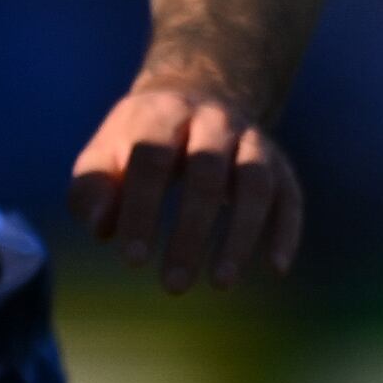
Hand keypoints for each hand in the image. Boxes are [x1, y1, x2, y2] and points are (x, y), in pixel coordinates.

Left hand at [69, 77, 303, 292]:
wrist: (195, 96)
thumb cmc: (135, 144)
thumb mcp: (102, 157)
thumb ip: (93, 190)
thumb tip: (103, 229)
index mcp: (160, 115)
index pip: (152, 160)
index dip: (143, 210)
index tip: (134, 261)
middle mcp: (212, 121)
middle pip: (206, 174)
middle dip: (190, 233)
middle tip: (173, 286)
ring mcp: (251, 140)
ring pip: (255, 183)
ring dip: (241, 236)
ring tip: (220, 284)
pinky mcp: (279, 163)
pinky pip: (289, 196)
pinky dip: (286, 231)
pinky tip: (275, 269)